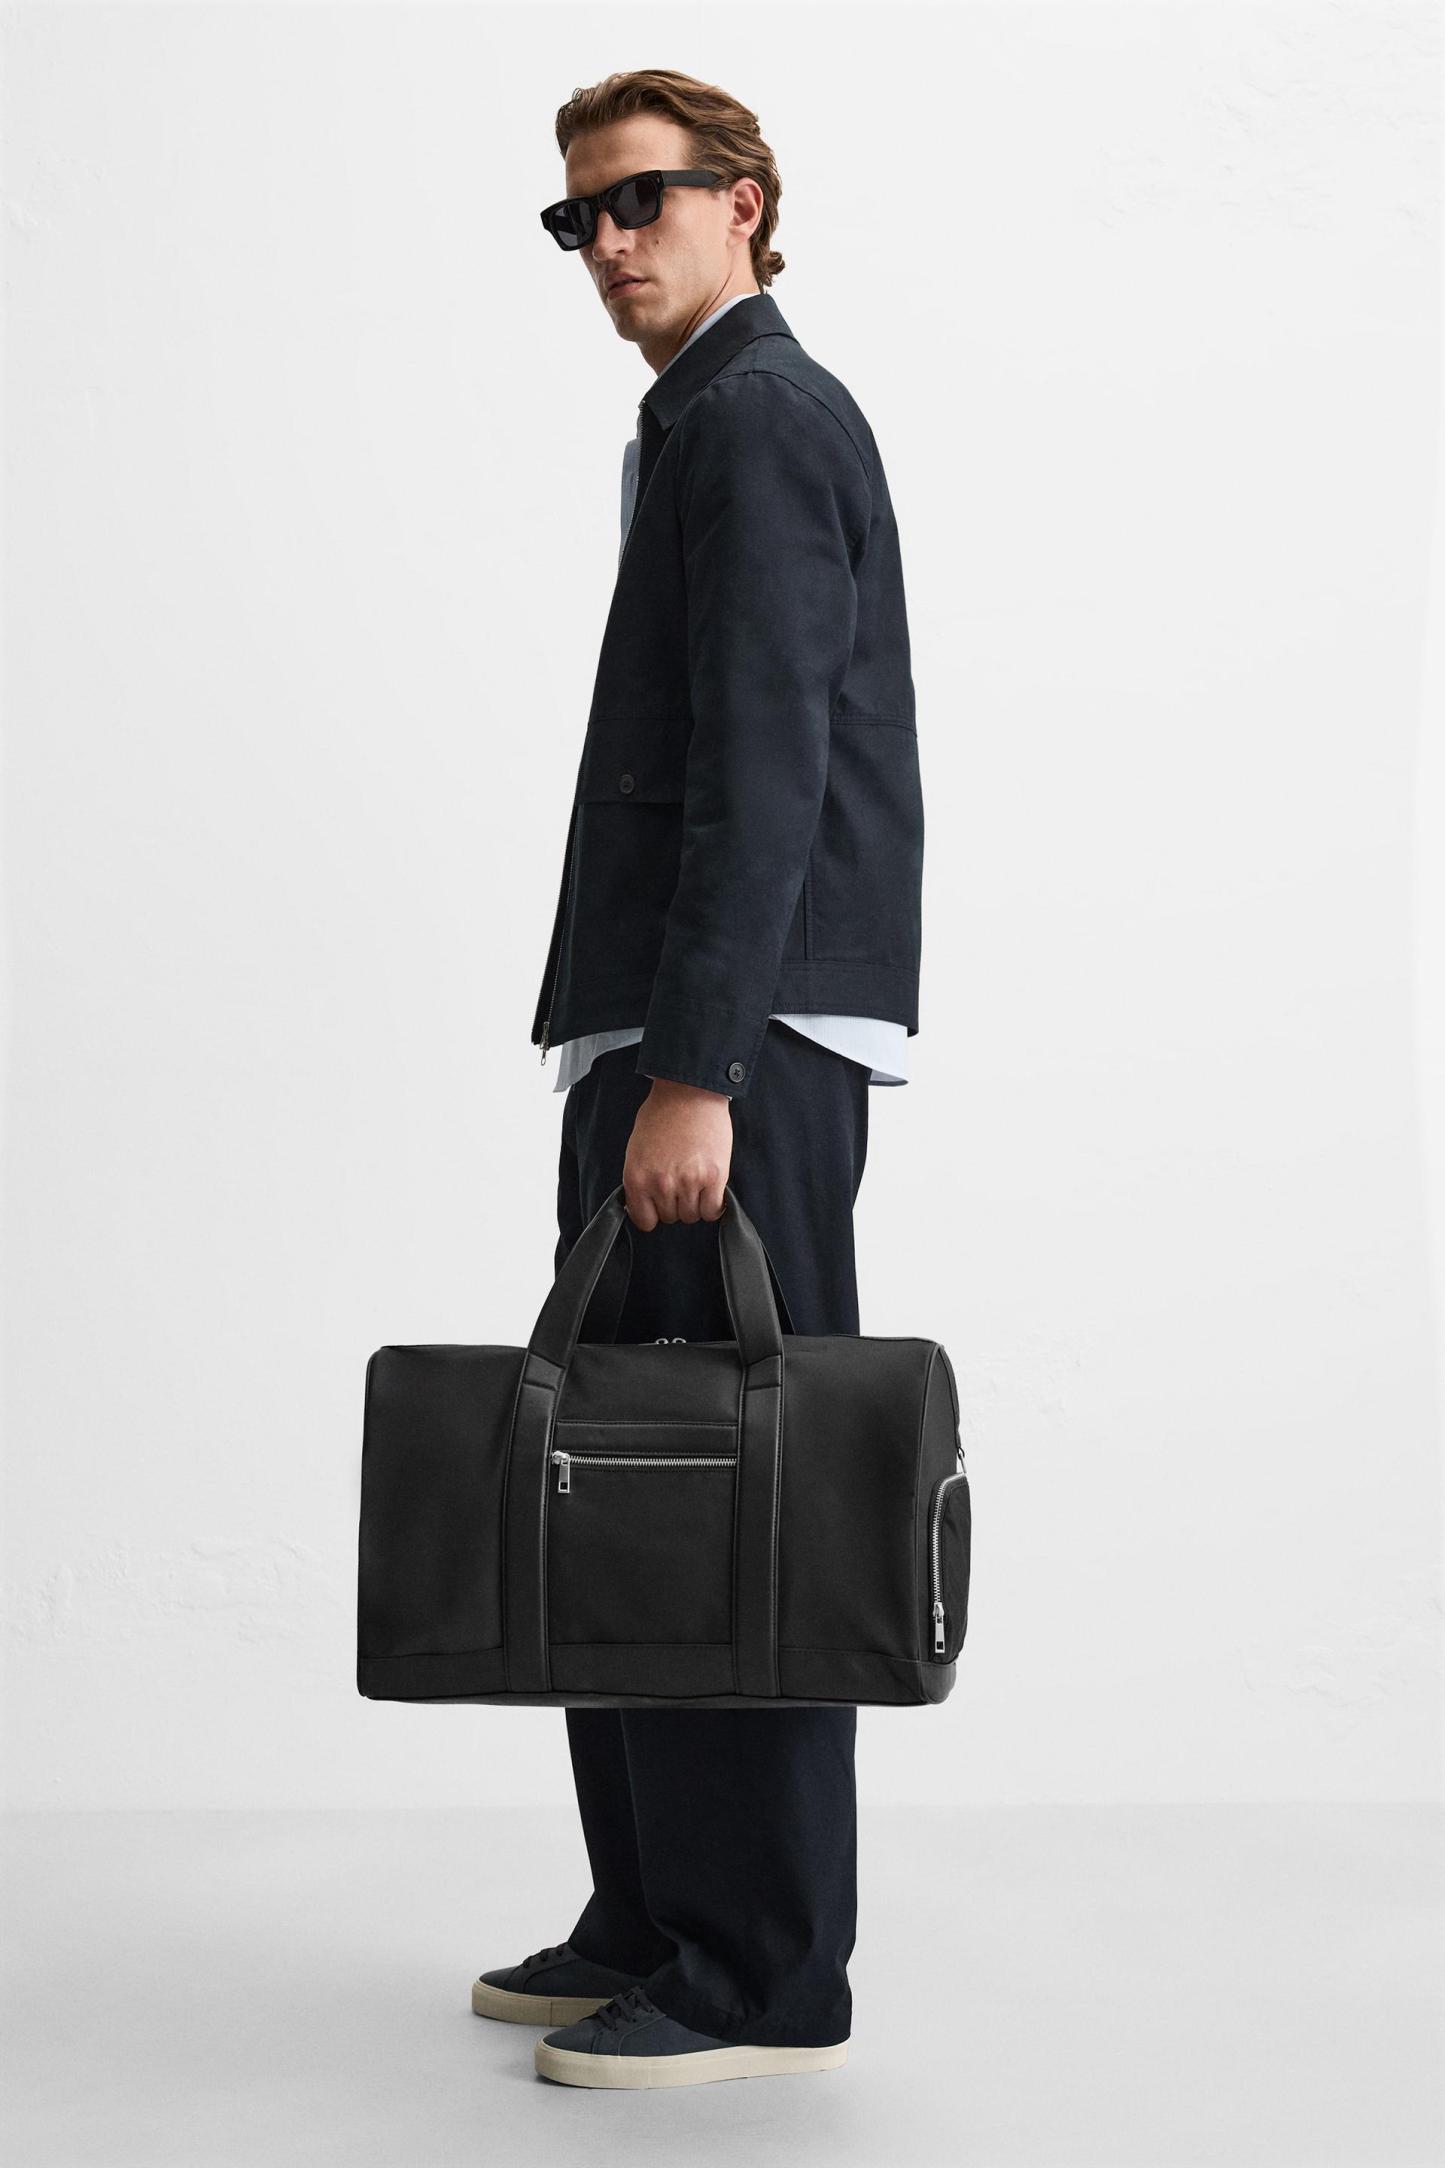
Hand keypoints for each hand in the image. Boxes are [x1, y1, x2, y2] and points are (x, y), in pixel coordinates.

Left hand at [623, 1077, 732, 1230]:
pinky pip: (712, 1210)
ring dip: (695, 1203)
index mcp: (637, 1178)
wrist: (689, 1091)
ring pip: (692, 1216)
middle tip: (681, 1181)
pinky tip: (711, 1189)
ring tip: (696, 1180)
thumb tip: (643, 1202)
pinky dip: (713, 1205)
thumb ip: (640, 1179)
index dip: (654, 1212)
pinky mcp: (714, 1177)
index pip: (644, 1221)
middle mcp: (661, 1184)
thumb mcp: (636, 1150)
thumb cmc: (662, 1115)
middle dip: (676, 1203)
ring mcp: (689, 1182)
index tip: (660, 1204)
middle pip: (671, 1218)